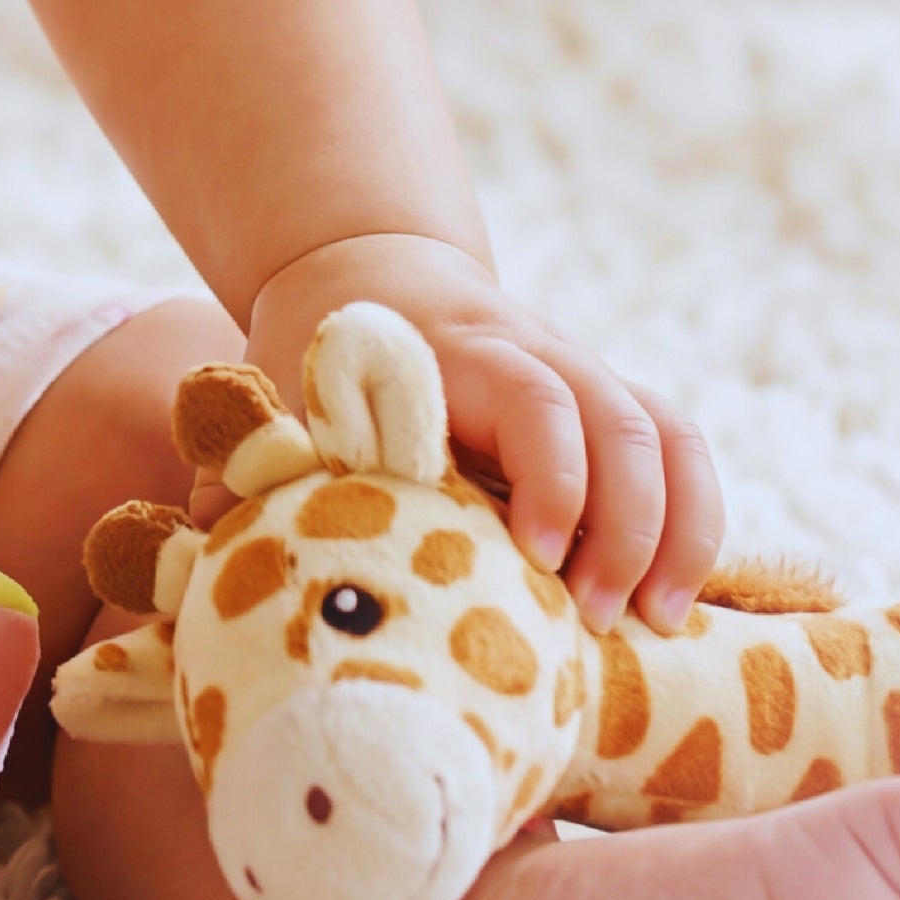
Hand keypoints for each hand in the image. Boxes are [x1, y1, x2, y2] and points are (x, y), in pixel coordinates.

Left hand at [241, 234, 723, 633]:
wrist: (369, 275)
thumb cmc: (317, 362)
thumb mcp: (284, 398)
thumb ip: (255, 469)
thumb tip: (204, 557)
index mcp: (454, 353)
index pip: (534, 398)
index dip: (551, 475)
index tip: (539, 556)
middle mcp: (539, 356)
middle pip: (621, 421)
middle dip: (627, 525)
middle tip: (599, 619)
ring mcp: (586, 379)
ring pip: (668, 436)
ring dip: (678, 532)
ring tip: (656, 624)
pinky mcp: (612, 413)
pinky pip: (683, 454)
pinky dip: (695, 523)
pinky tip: (673, 604)